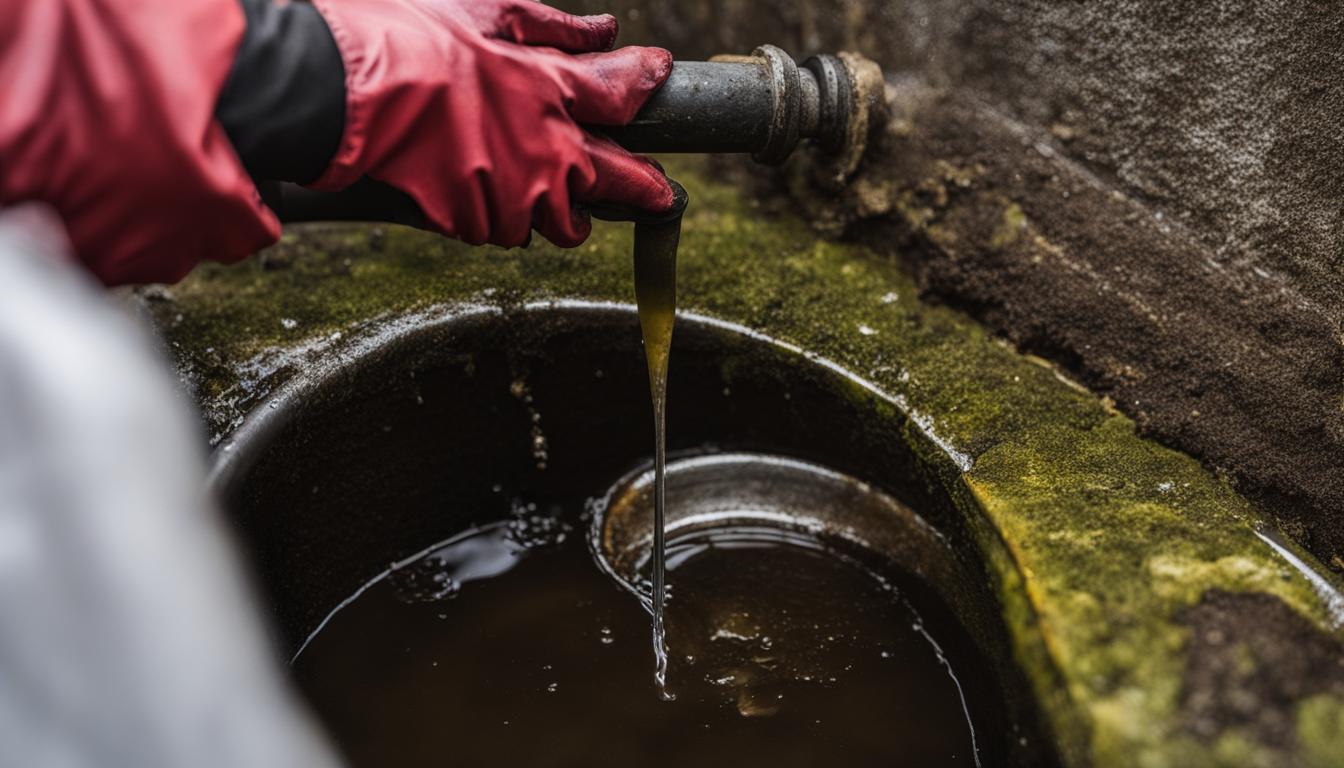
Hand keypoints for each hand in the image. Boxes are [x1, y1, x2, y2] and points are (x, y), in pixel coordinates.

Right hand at [309, 0, 673, 247]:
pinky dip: (499, 212)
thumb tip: (604, 31)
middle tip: (659, 194)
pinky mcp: (473, 220)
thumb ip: (555, 29)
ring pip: (558, 221)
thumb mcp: (489, 12)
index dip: (647, 81)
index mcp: (554, 94)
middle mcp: (546, 154)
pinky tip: (481, 186)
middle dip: (642, 189)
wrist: (345, 91)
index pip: (624, 95)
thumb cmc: (412, 39)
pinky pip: (501, 227)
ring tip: (548, 190)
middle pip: (618, 184)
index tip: (657, 74)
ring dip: (561, 209)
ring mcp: (512, 195)